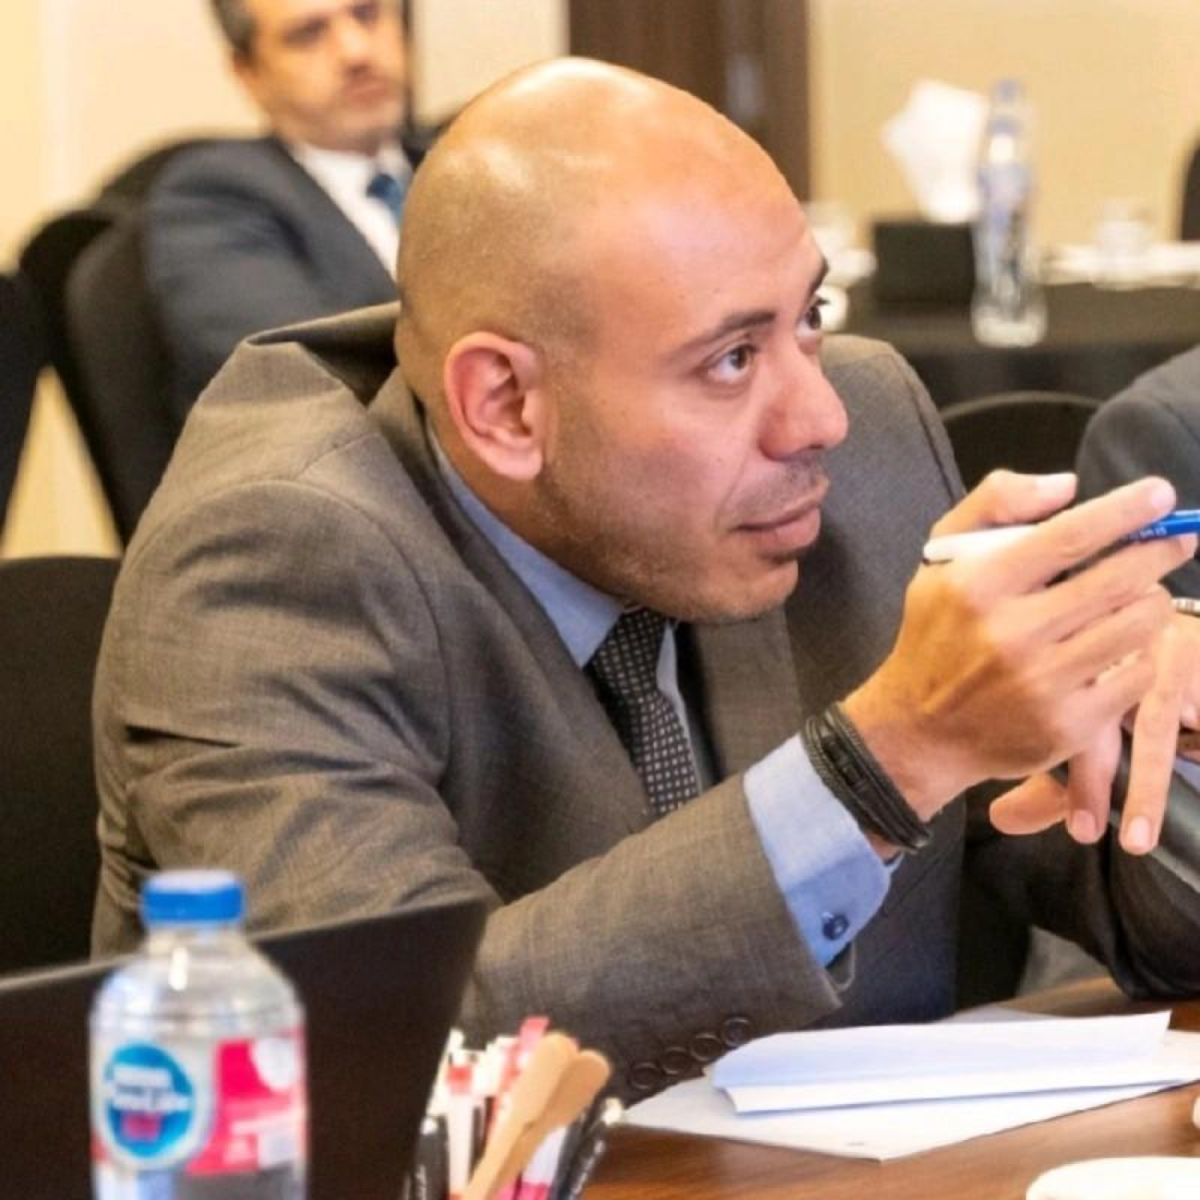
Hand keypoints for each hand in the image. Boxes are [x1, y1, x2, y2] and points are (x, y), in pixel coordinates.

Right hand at [841, 471, 1195, 834]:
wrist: (920, 731)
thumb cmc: (937, 634)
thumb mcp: (939, 558)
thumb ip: (994, 504)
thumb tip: (1068, 486)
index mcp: (977, 586)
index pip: (1069, 537)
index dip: (1125, 511)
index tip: (1161, 494)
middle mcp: (1010, 635)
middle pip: (1117, 580)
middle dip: (1160, 552)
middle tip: (1178, 538)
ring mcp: (1042, 684)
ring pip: (1136, 626)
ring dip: (1151, 602)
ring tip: (1141, 594)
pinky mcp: (1067, 726)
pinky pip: (1137, 677)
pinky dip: (1140, 654)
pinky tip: (1123, 645)